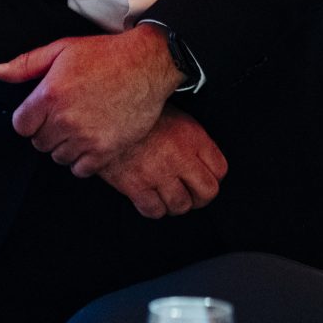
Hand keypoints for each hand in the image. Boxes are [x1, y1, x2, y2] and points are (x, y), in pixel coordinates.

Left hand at [0, 28, 181, 172]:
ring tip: (80, 127)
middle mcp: (64, 119)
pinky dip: (83, 159)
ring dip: (65, 146)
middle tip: (66, 116)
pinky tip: (91, 141)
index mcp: (49, 95)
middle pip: (39, 143)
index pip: (21, 126)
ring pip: (59, 156)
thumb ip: (26, 64)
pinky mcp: (105, 150)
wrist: (146, 65)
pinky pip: (80, 169)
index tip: (43, 112)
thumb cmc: (105, 55)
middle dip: (48, 131)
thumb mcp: (61, 50)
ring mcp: (85, 137)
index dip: (30, 119)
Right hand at [96, 109, 227, 218]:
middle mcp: (179, 157)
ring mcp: (158, 173)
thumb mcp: (172, 113)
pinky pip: (154, 211)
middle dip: (200, 197)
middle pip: (207, 193)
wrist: (102, 113)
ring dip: (176, 204)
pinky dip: (154, 209)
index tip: (203, 177)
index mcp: (192, 137)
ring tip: (167, 196)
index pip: (220, 169)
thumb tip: (201, 156)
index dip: (213, 177)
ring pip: (181, 206)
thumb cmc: (134, 111)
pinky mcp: (135, 185)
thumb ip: (190, 137)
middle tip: (190, 194)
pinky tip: (149, 198)